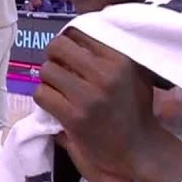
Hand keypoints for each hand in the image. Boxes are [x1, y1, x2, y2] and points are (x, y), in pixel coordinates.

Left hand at [34, 28, 158, 181]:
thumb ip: (112, 52)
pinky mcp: (74, 117)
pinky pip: (42, 94)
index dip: (69, 41)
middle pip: (58, 46)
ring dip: (48, 79)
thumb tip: (79, 34)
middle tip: (59, 67)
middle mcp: (104, 74)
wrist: (138, 149)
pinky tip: (56, 103)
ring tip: (58, 87)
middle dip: (54, 56)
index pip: (78, 33)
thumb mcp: (135, 73)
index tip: (70, 53)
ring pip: (46, 70)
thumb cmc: (136, 109)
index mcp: (120, 59)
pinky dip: (44, 97)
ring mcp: (88, 97)